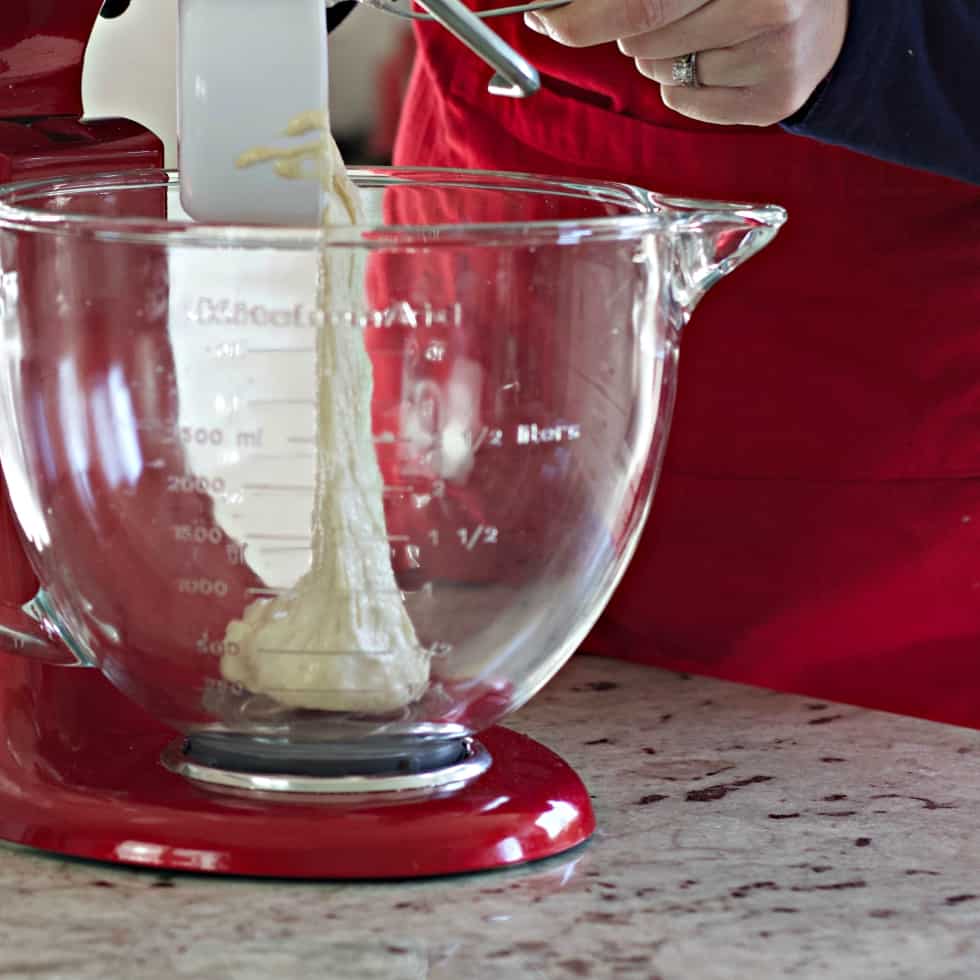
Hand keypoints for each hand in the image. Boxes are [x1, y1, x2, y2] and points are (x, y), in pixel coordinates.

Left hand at [525, 0, 849, 125]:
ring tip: (703, 29)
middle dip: (628, 28)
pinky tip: (719, 59)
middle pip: (642, 38)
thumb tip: (557, 10)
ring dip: (660, 55)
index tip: (546, 17)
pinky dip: (686, 86)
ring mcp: (775, 54)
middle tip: (659, 12)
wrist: (831, 10)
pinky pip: (686, 103)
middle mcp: (768, 1)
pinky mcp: (775, 99)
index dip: (581, 15)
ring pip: (660, 72)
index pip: (639, 0)